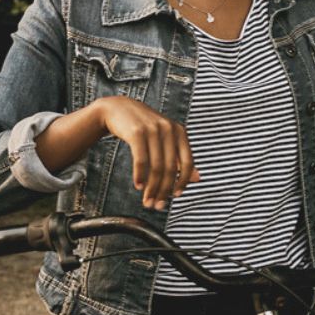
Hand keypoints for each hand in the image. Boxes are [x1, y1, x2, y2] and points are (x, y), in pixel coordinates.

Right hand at [93, 96, 199, 211]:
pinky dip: (140, 175)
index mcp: (179, 131)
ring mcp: (153, 130)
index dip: (183, 182)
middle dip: (164, 190)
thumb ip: (180, 156)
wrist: (117, 109)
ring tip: (147, 200)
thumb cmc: (142, 127)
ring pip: (156, 167)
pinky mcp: (136, 132)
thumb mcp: (164, 138)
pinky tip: (138, 185)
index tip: (175, 196)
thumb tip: (198, 178)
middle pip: (170, 168)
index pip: (188, 163)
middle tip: (157, 205)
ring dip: (151, 188)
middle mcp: (168, 129)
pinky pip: (141, 160)